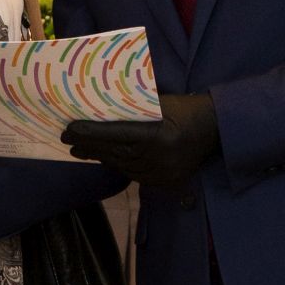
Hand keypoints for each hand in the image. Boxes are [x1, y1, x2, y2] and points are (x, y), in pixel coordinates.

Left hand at [60, 93, 219, 193]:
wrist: (217, 130)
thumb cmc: (187, 109)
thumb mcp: (162, 102)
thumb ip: (135, 108)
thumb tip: (102, 107)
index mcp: (159, 136)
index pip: (117, 135)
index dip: (91, 133)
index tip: (70, 129)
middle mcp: (159, 158)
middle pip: (115, 152)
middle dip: (89, 146)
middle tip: (67, 139)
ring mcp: (162, 173)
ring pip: (122, 165)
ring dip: (99, 157)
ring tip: (79, 149)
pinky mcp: (164, 181)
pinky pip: (133, 174)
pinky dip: (116, 165)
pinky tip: (104, 158)